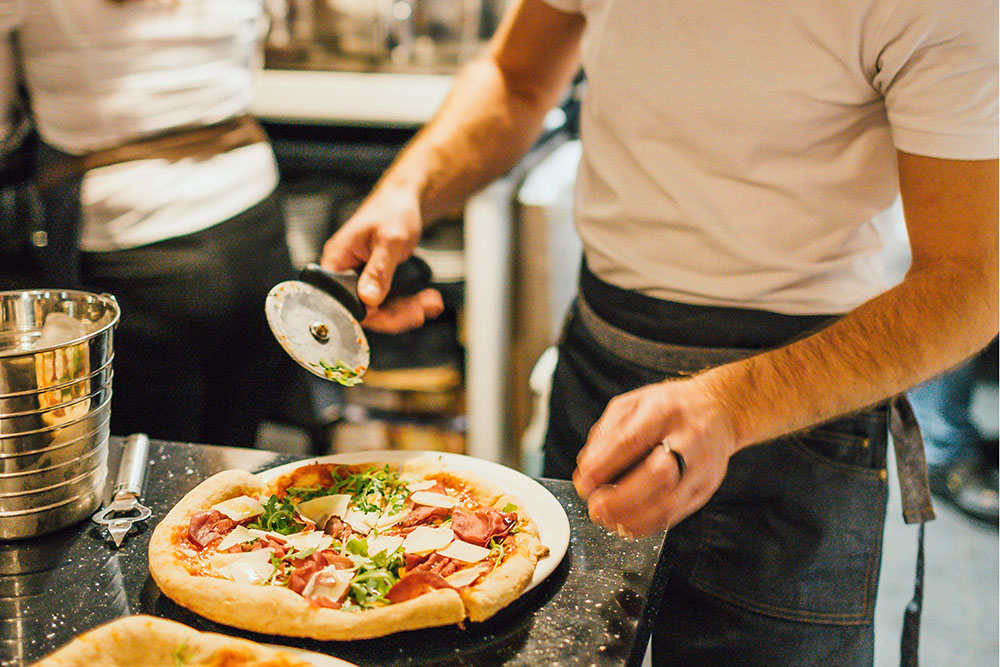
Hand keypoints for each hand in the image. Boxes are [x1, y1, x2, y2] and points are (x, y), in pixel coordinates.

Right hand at [320, 189, 443, 331]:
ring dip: (407, 311)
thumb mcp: (389, 239)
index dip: (370, 312)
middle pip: (364, 310)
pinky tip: (427, 301)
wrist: (404, 200)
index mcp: (337, 261)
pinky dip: (409, 304)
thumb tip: (368, 298)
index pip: (344, 301)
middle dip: (397, 314)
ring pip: (380, 310)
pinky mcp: (374, 282)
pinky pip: (388, 302)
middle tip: (423, 310)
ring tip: (431, 302)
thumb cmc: (393, 209)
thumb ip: (378, 269)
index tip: (396, 312)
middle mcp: (344, 272)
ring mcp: (360, 278)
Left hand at [572, 376, 737, 537]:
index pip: (632, 441)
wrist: (718, 410)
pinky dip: (648, 525)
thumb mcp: (634, 403)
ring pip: (670, 501)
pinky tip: (628, 524)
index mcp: (665, 410)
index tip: (583, 483)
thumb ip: (607, 432)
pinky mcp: (706, 488)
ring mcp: (702, 466)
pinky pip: (676, 514)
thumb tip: (588, 468)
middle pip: (657, 475)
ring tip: (608, 520)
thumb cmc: (670, 407)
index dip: (604, 466)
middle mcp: (689, 438)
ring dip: (633, 517)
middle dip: (621, 498)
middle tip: (595, 507)